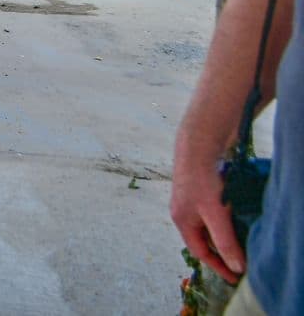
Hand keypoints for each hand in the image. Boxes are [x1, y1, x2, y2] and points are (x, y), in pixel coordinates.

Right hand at [171, 154, 244, 283]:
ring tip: (240, 242)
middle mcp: (183, 211)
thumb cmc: (203, 180)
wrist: (198, 144)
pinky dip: (223, 220)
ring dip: (222, 235)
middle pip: (202, 239)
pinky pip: (210, 212)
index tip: (235, 277)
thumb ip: (225, 241)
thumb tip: (236, 266)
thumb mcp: (215, 214)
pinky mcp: (199, 188)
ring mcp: (190, 199)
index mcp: (181, 220)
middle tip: (239, 261)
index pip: (201, 252)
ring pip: (207, 225)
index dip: (218, 266)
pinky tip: (234, 217)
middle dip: (219, 252)